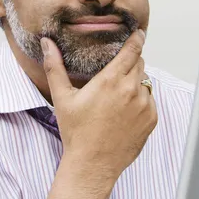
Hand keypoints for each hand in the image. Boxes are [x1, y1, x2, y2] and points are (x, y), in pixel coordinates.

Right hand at [41, 30, 157, 179]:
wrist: (92, 165)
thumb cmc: (76, 133)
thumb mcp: (62, 98)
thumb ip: (55, 67)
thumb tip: (47, 43)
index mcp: (110, 80)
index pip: (132, 49)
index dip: (136, 38)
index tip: (138, 33)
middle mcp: (131, 90)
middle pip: (139, 63)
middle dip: (130, 63)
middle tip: (115, 73)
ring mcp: (144, 105)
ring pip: (145, 82)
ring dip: (135, 83)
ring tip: (117, 97)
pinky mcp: (151, 119)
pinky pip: (150, 101)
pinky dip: (141, 101)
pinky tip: (124, 112)